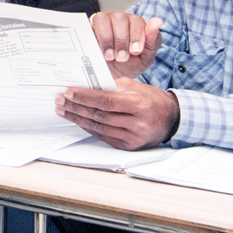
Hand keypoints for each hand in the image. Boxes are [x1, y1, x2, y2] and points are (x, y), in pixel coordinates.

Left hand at [55, 78, 179, 150]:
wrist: (171, 119)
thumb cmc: (151, 99)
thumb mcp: (134, 86)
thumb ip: (110, 87)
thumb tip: (84, 87)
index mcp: (139, 104)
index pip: (106, 101)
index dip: (85, 97)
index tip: (68, 92)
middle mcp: (137, 123)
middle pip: (100, 115)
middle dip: (76, 107)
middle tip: (60, 101)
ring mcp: (133, 137)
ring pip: (99, 127)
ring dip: (77, 118)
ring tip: (63, 110)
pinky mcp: (129, 146)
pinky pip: (103, 136)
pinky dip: (88, 127)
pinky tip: (77, 119)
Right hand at [90, 12, 162, 79]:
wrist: (112, 77)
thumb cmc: (130, 65)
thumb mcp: (146, 57)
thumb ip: (153, 39)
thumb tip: (158, 20)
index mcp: (135, 24)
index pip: (137, 21)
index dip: (136, 36)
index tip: (135, 52)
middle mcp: (119, 19)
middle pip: (120, 19)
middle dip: (122, 41)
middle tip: (122, 58)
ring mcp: (103, 21)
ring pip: (104, 19)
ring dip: (107, 39)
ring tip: (110, 56)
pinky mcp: (90, 27)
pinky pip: (90, 25)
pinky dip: (96, 39)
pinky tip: (100, 52)